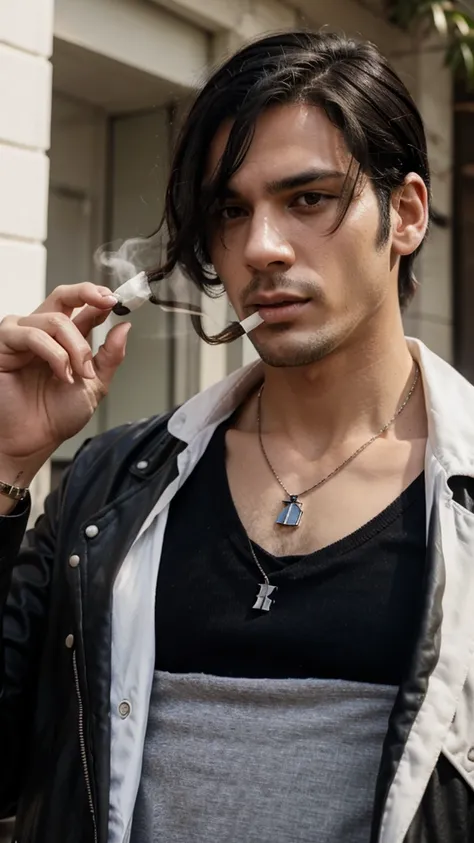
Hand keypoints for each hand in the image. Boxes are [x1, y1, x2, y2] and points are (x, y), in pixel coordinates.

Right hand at [0, 283, 130, 475]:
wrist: (35, 440)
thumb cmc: (56, 416)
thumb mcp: (95, 384)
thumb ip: (110, 355)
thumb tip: (124, 327)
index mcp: (64, 340)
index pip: (82, 307)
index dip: (99, 298)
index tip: (117, 301)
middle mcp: (42, 333)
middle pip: (62, 296)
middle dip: (87, 294)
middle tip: (106, 304)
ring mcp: (21, 336)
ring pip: (55, 320)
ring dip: (74, 347)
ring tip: (78, 374)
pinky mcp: (3, 344)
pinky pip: (31, 334)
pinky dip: (53, 353)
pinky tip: (61, 373)